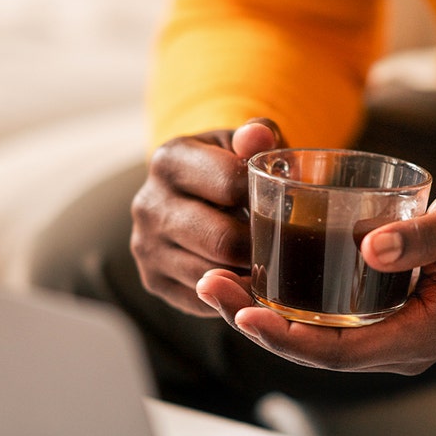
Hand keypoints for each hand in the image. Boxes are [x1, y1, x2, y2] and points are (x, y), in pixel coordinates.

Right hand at [131, 118, 285, 315]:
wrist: (192, 195)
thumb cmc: (229, 168)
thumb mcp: (243, 145)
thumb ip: (256, 135)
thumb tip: (258, 136)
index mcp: (170, 160)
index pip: (230, 184)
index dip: (267, 197)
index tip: (287, 204)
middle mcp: (148, 204)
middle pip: (223, 240)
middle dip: (262, 246)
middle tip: (288, 245)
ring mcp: (146, 246)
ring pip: (213, 276)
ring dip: (249, 275)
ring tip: (273, 264)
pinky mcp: (154, 280)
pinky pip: (204, 300)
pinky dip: (232, 294)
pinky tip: (249, 279)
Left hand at [196, 180, 435, 373]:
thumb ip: (423, 237)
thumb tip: (371, 247)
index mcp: (418, 336)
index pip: (340, 352)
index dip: (289, 337)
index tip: (246, 313)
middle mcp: (394, 345)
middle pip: (313, 348)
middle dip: (257, 323)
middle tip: (210, 287)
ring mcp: (383, 332)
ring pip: (311, 335)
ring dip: (262, 313)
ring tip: (217, 283)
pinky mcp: (374, 314)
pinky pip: (321, 318)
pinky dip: (284, 302)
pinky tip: (253, 278)